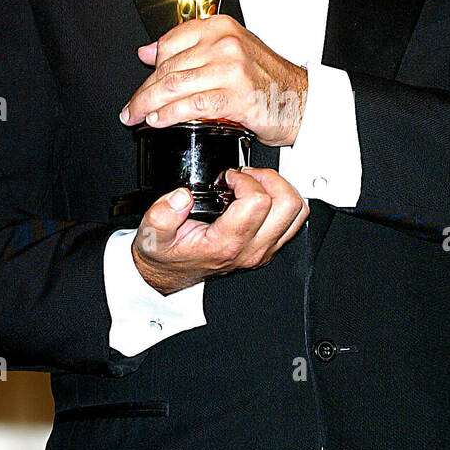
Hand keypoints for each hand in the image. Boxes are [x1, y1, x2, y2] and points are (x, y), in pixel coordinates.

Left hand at [119, 16, 308, 146]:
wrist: (302, 101)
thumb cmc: (268, 80)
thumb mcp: (229, 52)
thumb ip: (190, 49)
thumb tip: (148, 51)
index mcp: (220, 27)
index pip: (170, 42)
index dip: (149, 68)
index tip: (140, 85)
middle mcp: (225, 43)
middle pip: (168, 67)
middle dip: (144, 92)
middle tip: (131, 109)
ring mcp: (232, 68)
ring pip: (175, 86)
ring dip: (149, 105)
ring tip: (138, 117)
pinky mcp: (236, 95)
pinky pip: (193, 105)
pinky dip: (170, 115)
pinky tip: (159, 121)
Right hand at [131, 167, 309, 294]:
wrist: (170, 274)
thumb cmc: (166, 253)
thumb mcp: (151, 234)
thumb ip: (161, 216)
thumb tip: (180, 196)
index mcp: (226, 244)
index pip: (258, 202)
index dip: (245, 179)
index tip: (229, 176)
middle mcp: (252, 249)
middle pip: (288, 205)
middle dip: (270, 179)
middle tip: (248, 175)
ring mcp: (264, 250)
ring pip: (298, 213)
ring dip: (281, 189)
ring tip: (256, 183)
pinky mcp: (269, 248)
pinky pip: (293, 221)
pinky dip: (283, 201)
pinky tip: (262, 195)